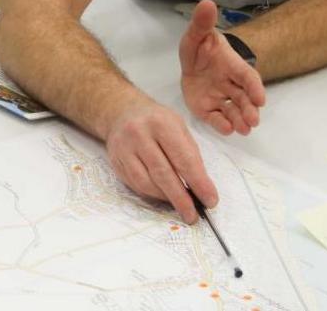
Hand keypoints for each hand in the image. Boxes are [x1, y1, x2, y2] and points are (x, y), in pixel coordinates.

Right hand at [104, 95, 218, 222]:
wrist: (123, 112)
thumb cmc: (157, 121)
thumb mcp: (179, 127)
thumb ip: (190, 155)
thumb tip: (201, 187)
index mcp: (161, 123)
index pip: (183, 159)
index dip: (198, 182)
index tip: (210, 200)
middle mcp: (139, 134)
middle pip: (163, 174)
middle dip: (181, 198)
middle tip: (193, 214)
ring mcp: (124, 148)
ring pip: (146, 182)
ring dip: (166, 198)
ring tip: (180, 206)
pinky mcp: (115, 161)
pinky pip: (135, 184)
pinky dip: (152, 194)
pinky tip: (163, 196)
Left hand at [179, 0, 265, 134]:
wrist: (191, 61)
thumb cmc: (200, 47)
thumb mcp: (196, 34)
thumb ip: (202, 23)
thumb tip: (207, 3)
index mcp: (231, 65)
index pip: (246, 76)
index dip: (254, 87)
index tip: (261, 99)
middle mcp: (229, 83)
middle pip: (243, 97)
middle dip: (249, 108)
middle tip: (253, 121)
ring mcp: (220, 97)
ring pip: (233, 109)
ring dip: (240, 119)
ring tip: (245, 130)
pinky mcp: (208, 108)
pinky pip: (216, 117)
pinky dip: (222, 124)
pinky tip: (227, 130)